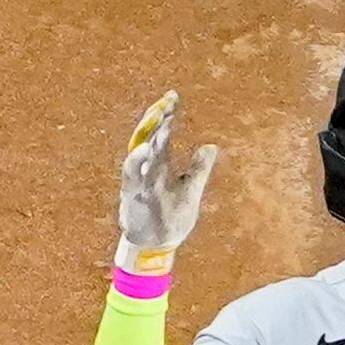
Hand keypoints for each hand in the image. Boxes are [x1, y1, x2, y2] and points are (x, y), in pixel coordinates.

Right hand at [116, 90, 219, 272]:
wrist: (157, 247)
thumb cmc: (171, 218)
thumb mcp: (191, 190)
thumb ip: (199, 168)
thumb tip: (211, 146)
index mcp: (159, 165)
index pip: (162, 134)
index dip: (166, 115)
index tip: (174, 97)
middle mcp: (146, 170)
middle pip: (149, 138)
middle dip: (156, 120)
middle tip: (166, 103)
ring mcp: (138, 183)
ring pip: (139, 154)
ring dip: (148, 137)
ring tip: (160, 121)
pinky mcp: (133, 198)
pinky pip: (133, 178)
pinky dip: (138, 163)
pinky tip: (147, 151)